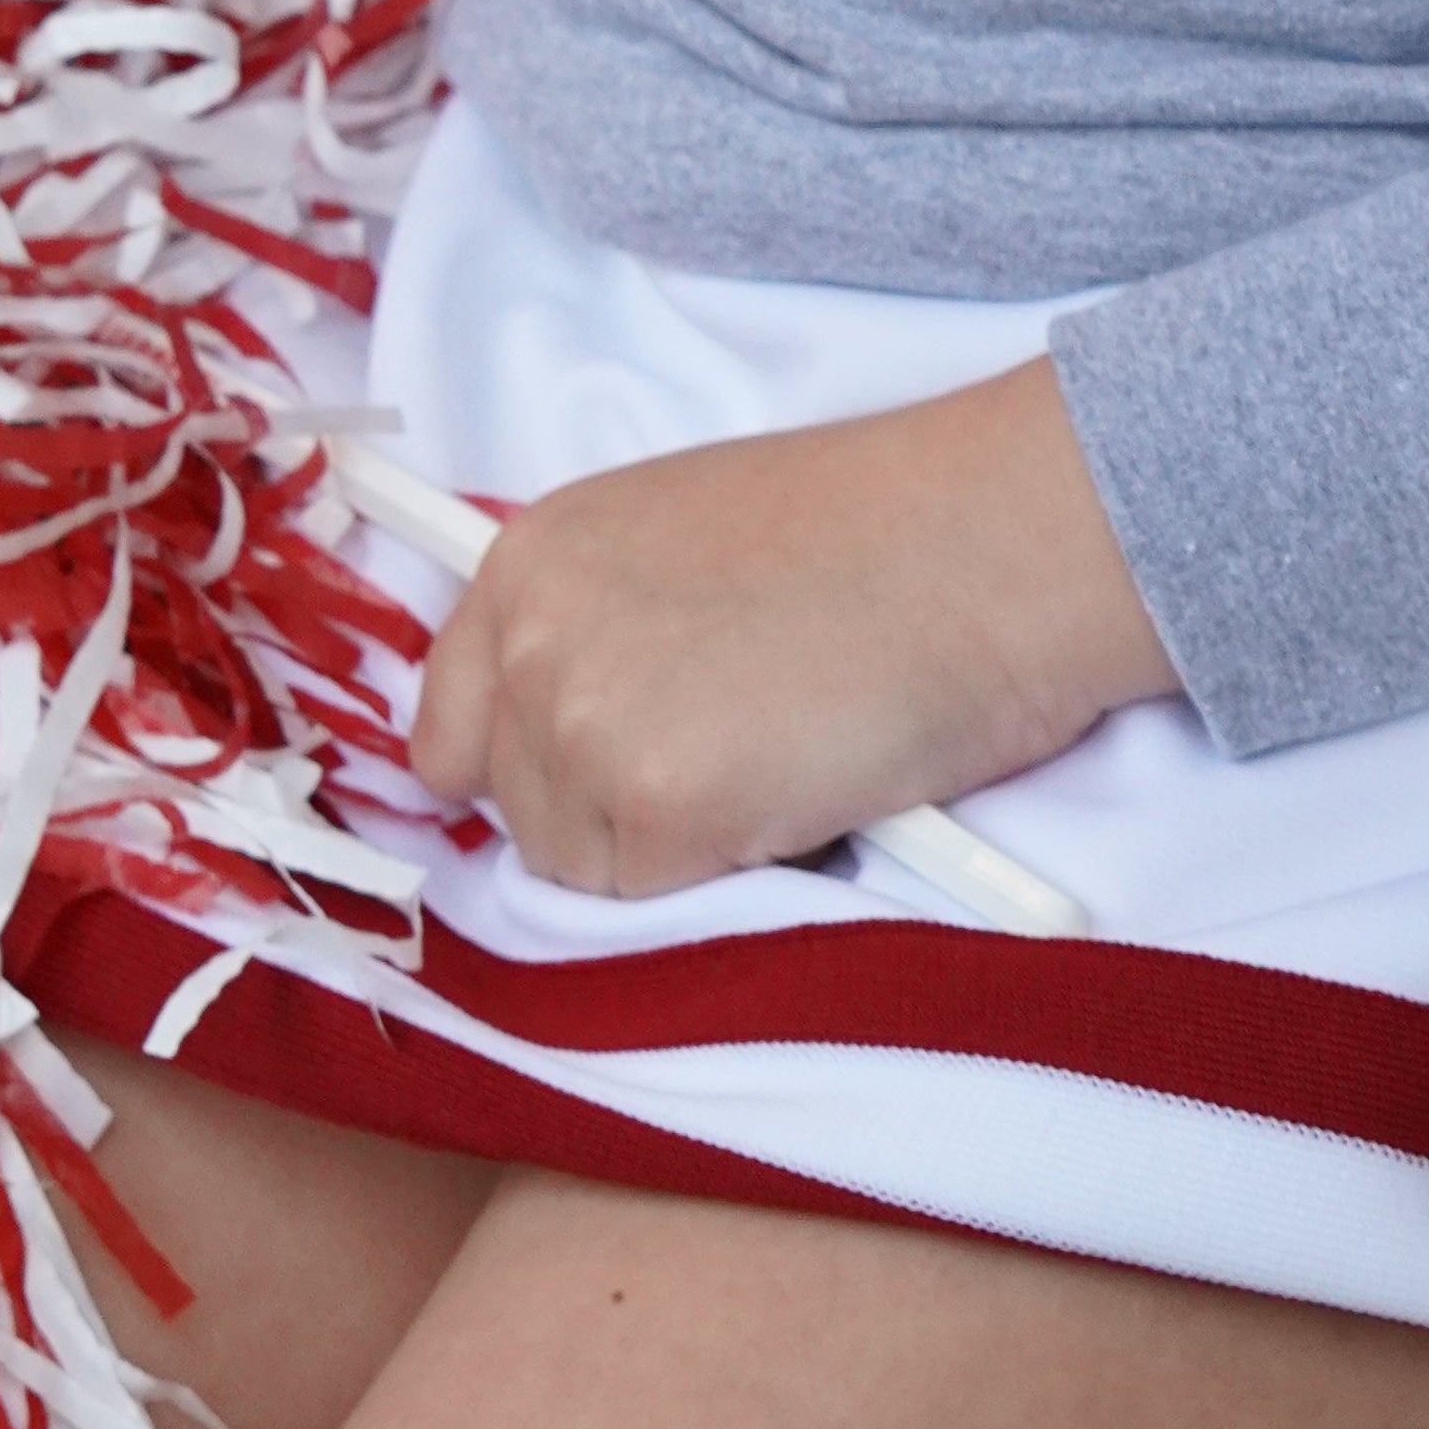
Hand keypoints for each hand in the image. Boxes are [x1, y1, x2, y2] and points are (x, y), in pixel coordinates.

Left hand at [405, 352, 1177, 897]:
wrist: (980, 541)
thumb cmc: (870, 528)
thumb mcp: (681, 538)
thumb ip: (599, 620)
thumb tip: (571, 733)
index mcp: (530, 558)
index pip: (447, 725)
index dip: (522, 767)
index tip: (592, 781)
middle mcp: (528, 639)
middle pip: (521, 810)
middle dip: (613, 811)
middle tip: (737, 746)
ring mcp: (581, 725)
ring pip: (584, 870)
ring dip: (670, 849)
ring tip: (778, 755)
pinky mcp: (654, 808)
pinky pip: (660, 899)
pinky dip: (731, 868)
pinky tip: (802, 785)